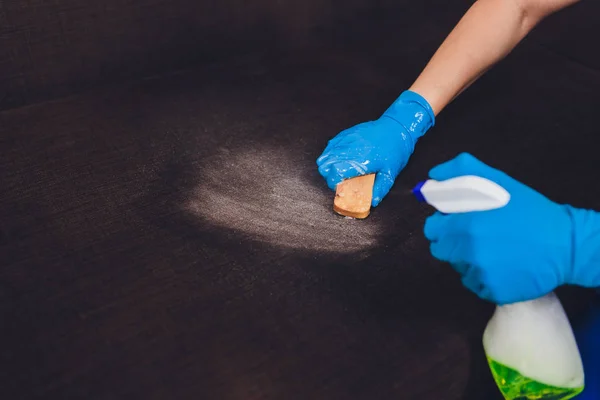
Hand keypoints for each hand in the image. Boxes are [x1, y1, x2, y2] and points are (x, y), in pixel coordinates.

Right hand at [316, 90, 434, 206]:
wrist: (397, 127)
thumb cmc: (395, 149)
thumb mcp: (391, 173)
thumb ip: (380, 189)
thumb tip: (372, 201)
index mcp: (361, 161)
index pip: (335, 172)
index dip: (332, 182)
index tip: (339, 187)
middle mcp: (350, 149)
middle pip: (325, 164)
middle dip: (328, 176)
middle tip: (339, 180)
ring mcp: (347, 140)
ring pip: (325, 155)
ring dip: (327, 165)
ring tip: (337, 170)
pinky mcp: (346, 133)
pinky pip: (330, 145)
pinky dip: (329, 154)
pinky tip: (337, 159)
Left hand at [424, 153, 577, 304]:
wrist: (565, 245)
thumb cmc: (530, 211)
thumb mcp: (497, 180)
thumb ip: (460, 172)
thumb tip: (433, 177)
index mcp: (465, 225)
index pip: (432, 229)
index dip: (441, 224)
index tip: (454, 223)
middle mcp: (469, 253)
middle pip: (441, 250)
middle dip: (452, 242)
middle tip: (474, 236)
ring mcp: (480, 275)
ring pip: (459, 267)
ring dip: (468, 260)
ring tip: (493, 250)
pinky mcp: (492, 292)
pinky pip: (476, 284)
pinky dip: (484, 277)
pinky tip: (502, 266)